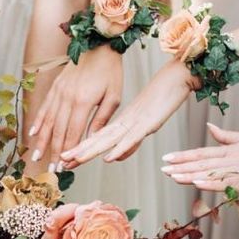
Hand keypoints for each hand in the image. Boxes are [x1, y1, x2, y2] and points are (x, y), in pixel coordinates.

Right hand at [29, 47, 122, 170]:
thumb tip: (93, 140)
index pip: (72, 133)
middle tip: (49, 169)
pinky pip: (44, 107)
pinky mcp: (54, 87)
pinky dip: (37, 122)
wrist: (98, 44)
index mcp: (82, 102)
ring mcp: (58, 92)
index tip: (63, 167)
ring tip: (36, 156)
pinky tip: (32, 134)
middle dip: (52, 152)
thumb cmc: (110, 71)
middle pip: (57, 131)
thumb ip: (101, 119)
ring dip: (41, 141)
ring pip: (47, 121)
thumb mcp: (113, 96)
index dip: (67, 152)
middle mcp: (66, 98)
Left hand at [60, 59, 194, 167]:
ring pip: (109, 138)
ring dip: (91, 150)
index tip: (65, 159)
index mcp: (121, 121)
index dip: (80, 148)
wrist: (177, 76)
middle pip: (97, 139)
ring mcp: (135, 121)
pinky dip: (120, 148)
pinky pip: (132, 137)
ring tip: (74, 160)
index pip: (96, 138)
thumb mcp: (144, 125)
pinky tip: (109, 158)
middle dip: (78, 151)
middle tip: (61, 162)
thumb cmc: (162, 98)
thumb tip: (114, 157)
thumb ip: (130, 142)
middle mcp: (124, 121)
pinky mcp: (148, 122)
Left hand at [160, 123, 238, 192]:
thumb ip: (225, 136)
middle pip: (200, 163)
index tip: (165, 158)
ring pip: (209, 172)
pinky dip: (210, 183)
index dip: (182, 156)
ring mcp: (238, 169)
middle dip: (180, 166)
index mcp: (228, 150)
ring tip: (172, 176)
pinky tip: (196, 183)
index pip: (200, 153)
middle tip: (162, 169)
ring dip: (190, 175)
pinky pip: (225, 183)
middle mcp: (230, 158)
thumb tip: (209, 127)